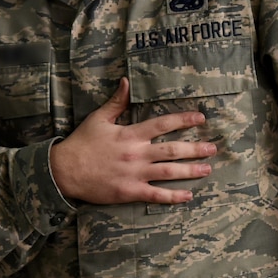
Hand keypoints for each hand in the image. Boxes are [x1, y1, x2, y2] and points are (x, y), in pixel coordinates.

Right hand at [49, 78, 215, 205]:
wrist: (65, 171)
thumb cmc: (81, 144)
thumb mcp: (98, 119)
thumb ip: (117, 102)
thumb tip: (126, 81)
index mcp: (131, 134)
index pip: (163, 124)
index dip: (183, 120)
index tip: (200, 119)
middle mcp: (137, 154)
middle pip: (173, 150)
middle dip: (195, 149)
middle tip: (212, 148)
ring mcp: (134, 174)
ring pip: (169, 172)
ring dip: (190, 171)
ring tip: (207, 169)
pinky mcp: (129, 191)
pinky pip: (156, 195)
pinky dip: (173, 196)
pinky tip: (187, 196)